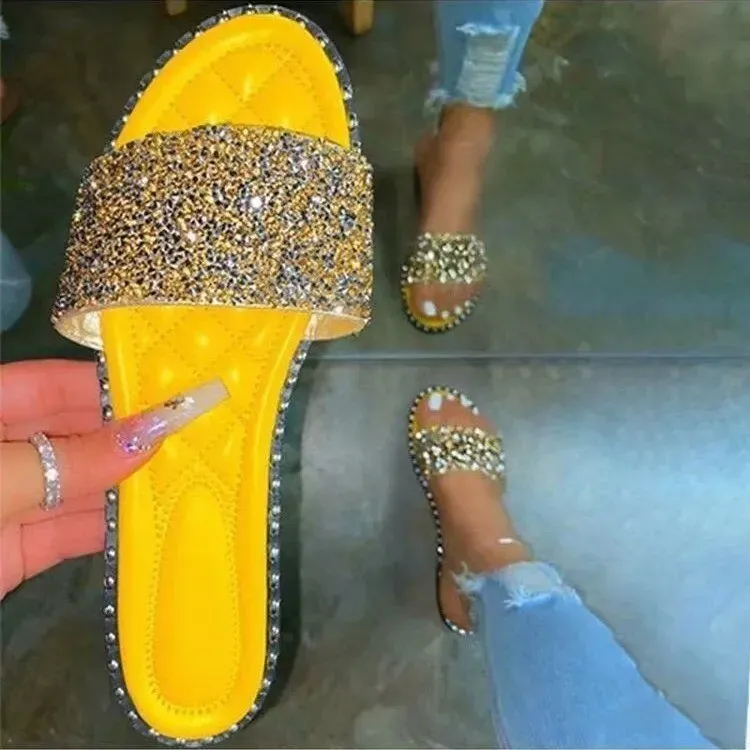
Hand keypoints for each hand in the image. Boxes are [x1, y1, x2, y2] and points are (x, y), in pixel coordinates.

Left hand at [0, 359, 227, 597]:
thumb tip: (153, 433)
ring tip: (187, 472)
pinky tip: (153, 520)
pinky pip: (70, 531)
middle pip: (73, 435)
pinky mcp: (15, 550)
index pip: (52, 385)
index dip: (109, 385)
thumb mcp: (2, 479)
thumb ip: (75, 460)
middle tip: (192, 431)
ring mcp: (10, 501)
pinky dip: (109, 529)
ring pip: (78, 485)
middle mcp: (3, 451)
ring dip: (128, 484)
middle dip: (129, 437)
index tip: (168, 388)